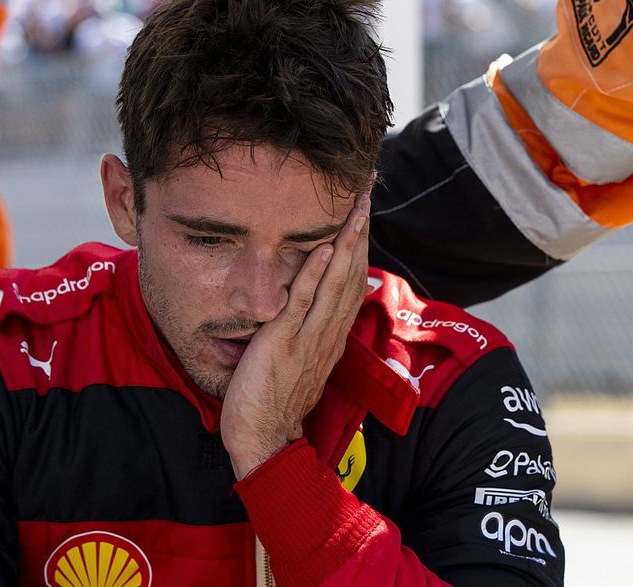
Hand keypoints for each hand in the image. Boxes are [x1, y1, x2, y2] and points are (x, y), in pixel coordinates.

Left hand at [220, 186, 371, 478]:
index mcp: (330, 335)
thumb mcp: (296, 360)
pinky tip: (326, 247)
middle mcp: (327, 333)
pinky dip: (316, 274)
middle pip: (352, 274)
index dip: (360, 246)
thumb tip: (297, 304)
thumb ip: (301, 332)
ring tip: (357, 207)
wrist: (264, 440)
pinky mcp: (285, 344)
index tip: (363, 212)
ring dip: (348, 243)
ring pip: (336, 283)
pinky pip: (304, 303)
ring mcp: (308, 338)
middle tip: (368, 192)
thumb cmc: (273, 402)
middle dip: (360, 231)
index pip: (352, 282)